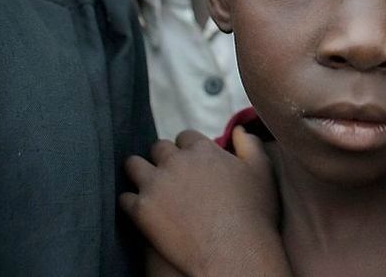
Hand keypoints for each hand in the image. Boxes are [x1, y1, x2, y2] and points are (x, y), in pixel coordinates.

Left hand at [120, 129, 289, 275]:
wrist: (235, 254)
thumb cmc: (253, 215)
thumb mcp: (262, 171)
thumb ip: (250, 144)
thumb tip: (238, 130)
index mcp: (202, 150)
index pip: (186, 137)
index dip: (188, 149)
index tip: (192, 163)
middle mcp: (175, 161)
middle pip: (158, 147)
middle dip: (163, 158)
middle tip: (170, 175)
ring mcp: (155, 184)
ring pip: (133, 165)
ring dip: (140, 172)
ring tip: (147, 185)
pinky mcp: (141, 210)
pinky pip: (124, 198)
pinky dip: (131, 202)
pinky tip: (140, 210)